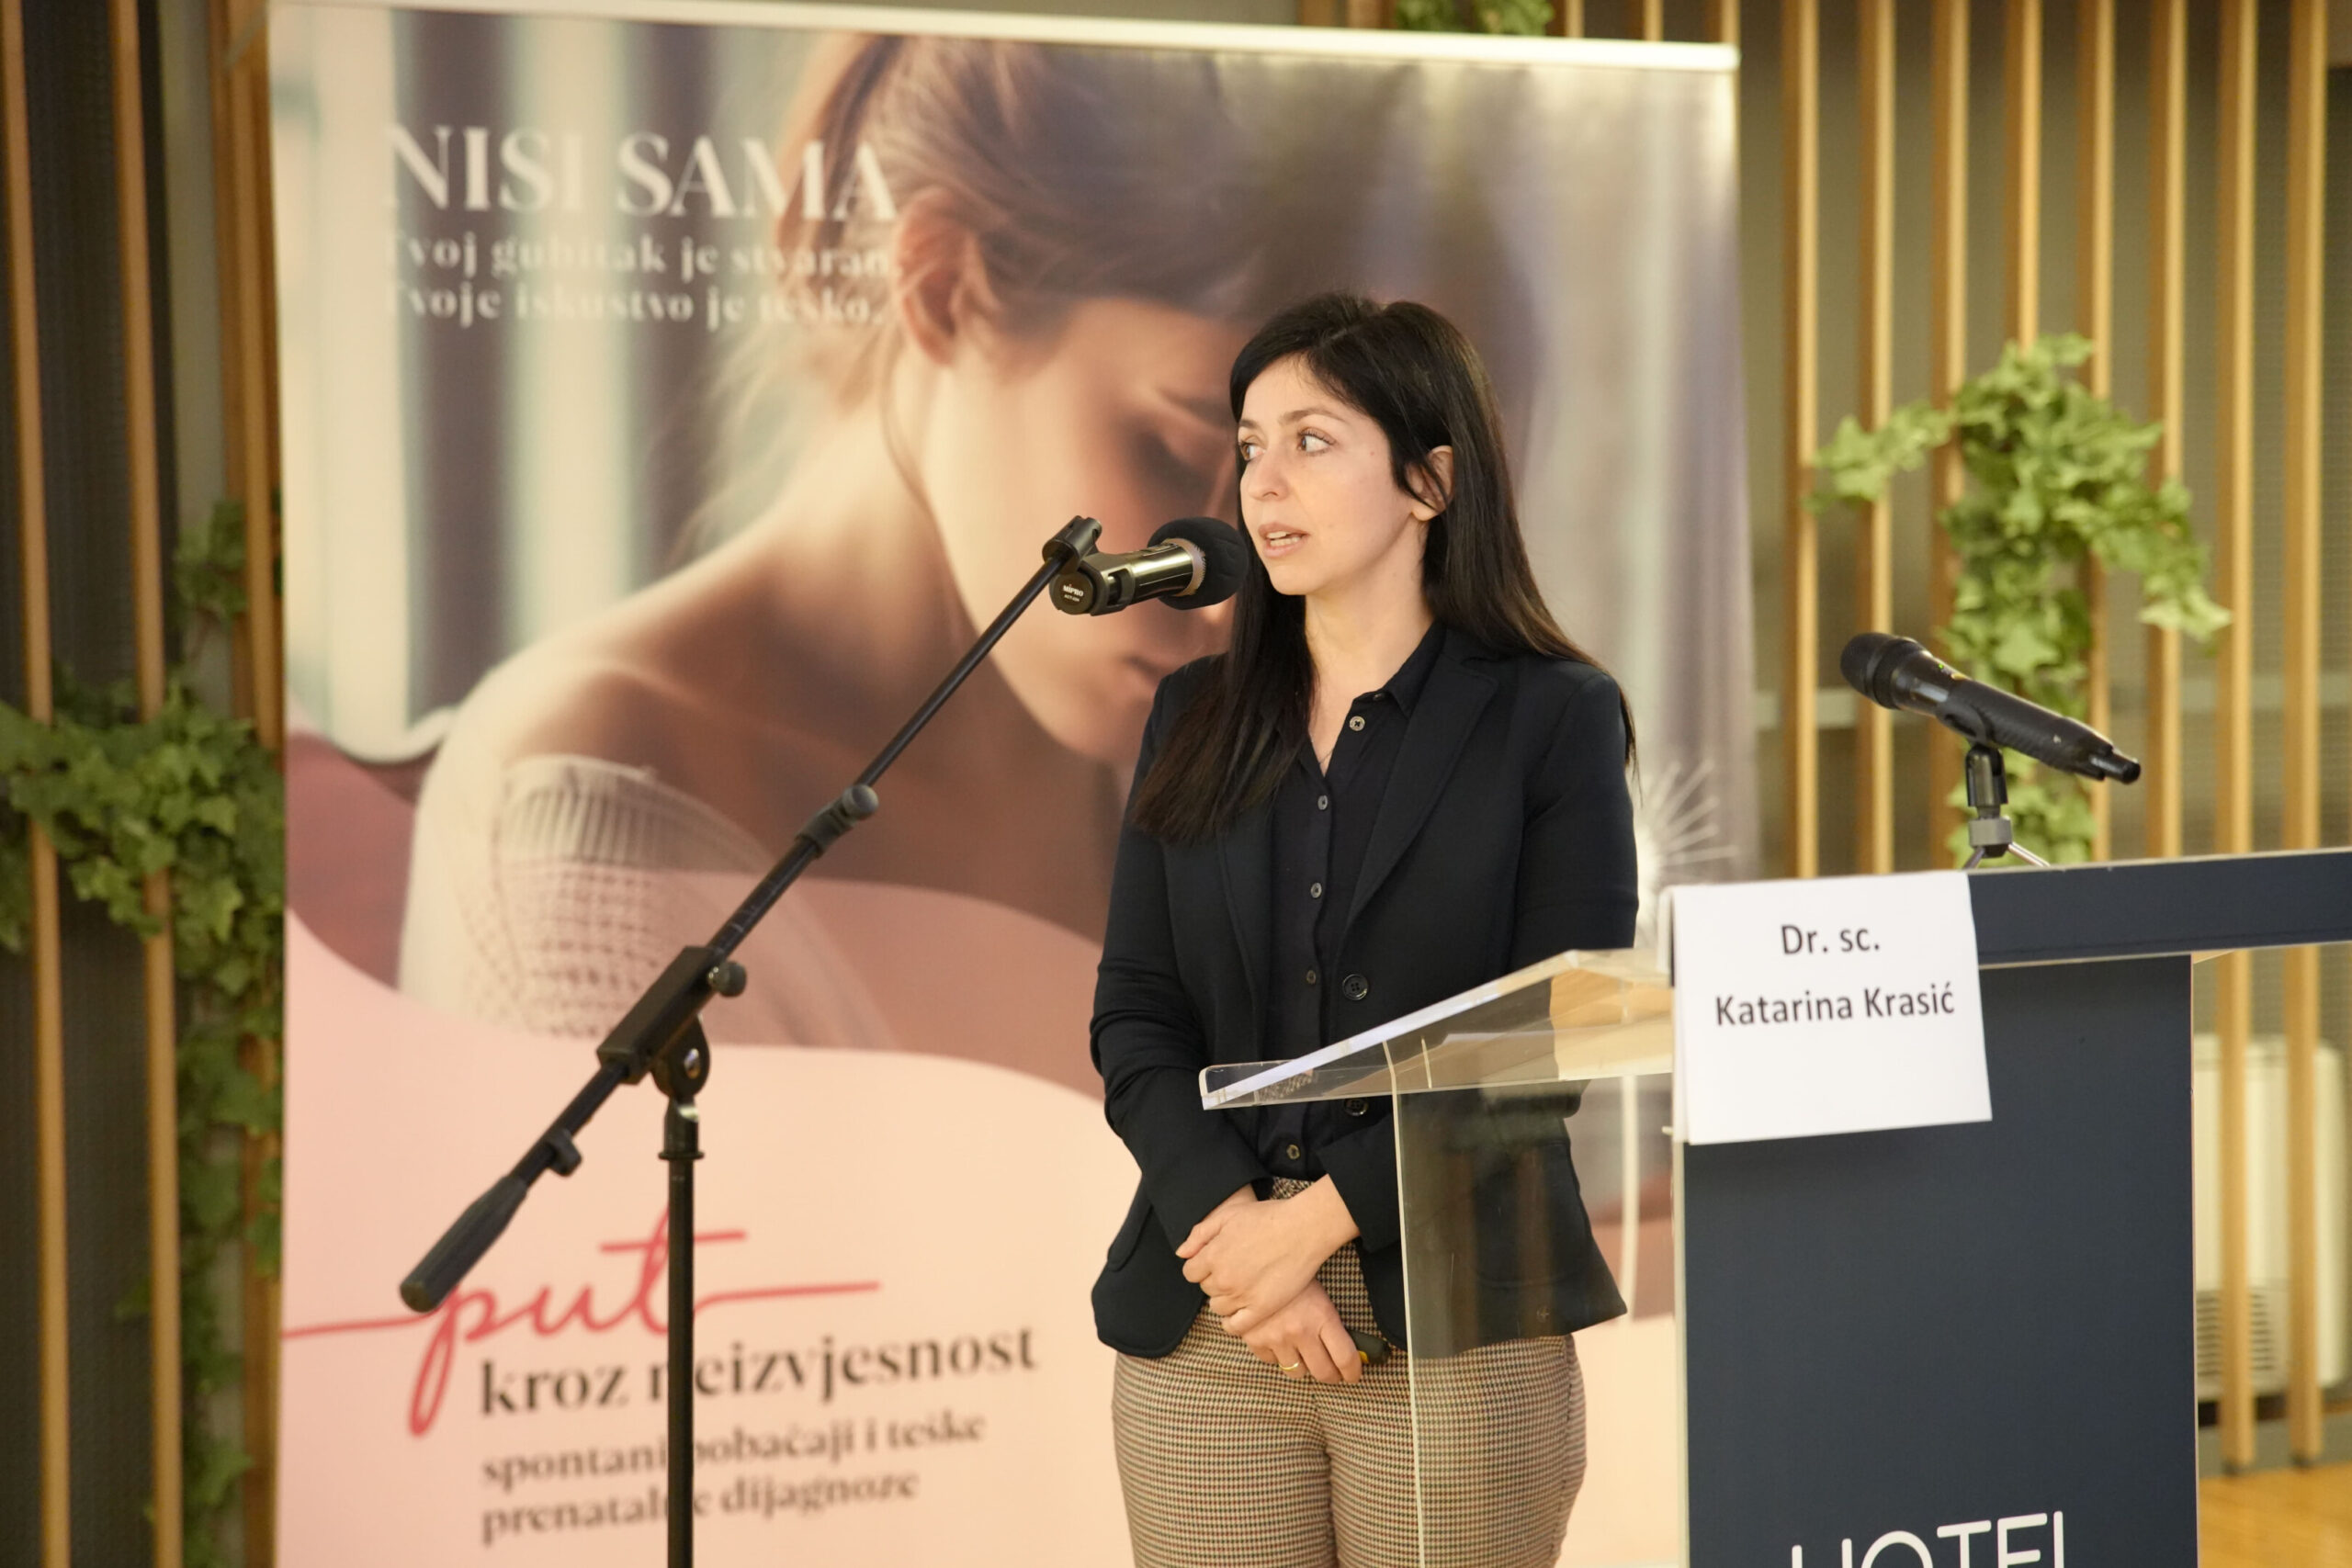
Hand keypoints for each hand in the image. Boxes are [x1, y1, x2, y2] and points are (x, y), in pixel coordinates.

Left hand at [1178, 1178, 1357, 1336]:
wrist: (1303, 1229)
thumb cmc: (1268, 1217)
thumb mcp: (1228, 1215)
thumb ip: (1200, 1234)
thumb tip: (1181, 1253)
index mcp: (1212, 1256)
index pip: (1191, 1273)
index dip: (1201, 1267)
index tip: (1215, 1262)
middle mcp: (1223, 1279)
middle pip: (1206, 1289)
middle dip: (1215, 1280)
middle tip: (1234, 1270)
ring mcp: (1242, 1296)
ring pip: (1218, 1307)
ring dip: (1225, 1299)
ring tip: (1241, 1287)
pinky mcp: (1262, 1309)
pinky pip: (1237, 1326)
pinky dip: (1233, 1323)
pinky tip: (1240, 1313)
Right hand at [1239, 1281, 1360, 1385]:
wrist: (1255, 1259)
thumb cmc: (1292, 1272)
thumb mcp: (1319, 1292)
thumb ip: (1332, 1322)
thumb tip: (1351, 1347)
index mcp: (1322, 1316)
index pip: (1346, 1358)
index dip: (1353, 1371)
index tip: (1353, 1374)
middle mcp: (1300, 1331)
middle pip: (1323, 1372)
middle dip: (1331, 1375)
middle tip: (1333, 1372)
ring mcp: (1276, 1337)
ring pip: (1296, 1371)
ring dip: (1302, 1365)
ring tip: (1303, 1352)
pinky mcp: (1255, 1339)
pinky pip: (1271, 1361)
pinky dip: (1276, 1355)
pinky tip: (1279, 1340)